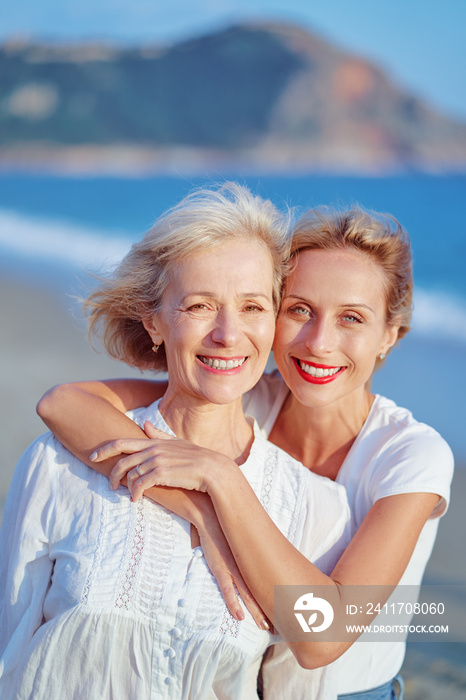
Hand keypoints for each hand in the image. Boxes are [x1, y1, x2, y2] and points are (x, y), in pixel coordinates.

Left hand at [90, 421, 226, 500]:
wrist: (212, 470)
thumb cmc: (195, 457)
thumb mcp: (176, 442)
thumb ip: (158, 435)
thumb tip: (144, 424)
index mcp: (154, 442)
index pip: (123, 442)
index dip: (105, 448)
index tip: (93, 455)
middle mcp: (153, 450)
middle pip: (122, 459)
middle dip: (110, 470)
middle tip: (109, 483)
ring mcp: (156, 461)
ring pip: (130, 474)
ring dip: (125, 486)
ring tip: (127, 495)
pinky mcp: (161, 474)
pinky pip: (140, 484)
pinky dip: (135, 493)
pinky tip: (136, 500)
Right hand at [197, 507, 271, 631]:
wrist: (211, 515)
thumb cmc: (225, 526)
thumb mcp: (241, 537)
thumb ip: (247, 549)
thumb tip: (256, 555)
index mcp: (252, 559)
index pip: (267, 582)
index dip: (275, 597)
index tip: (285, 610)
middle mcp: (246, 565)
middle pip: (262, 592)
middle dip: (271, 610)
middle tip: (281, 627)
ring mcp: (233, 568)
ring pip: (248, 595)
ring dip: (257, 612)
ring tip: (266, 627)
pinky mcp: (219, 568)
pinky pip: (227, 590)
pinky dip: (234, 604)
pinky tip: (240, 617)